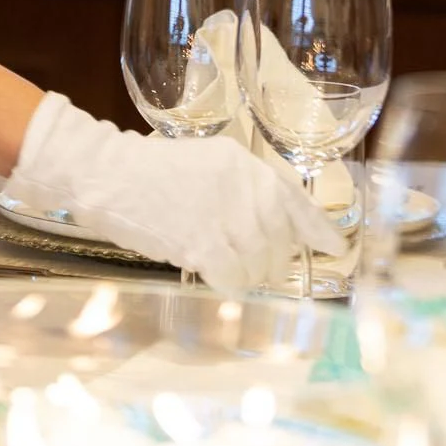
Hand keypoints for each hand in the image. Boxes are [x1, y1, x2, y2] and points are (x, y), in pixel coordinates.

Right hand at [6, 94, 341, 292]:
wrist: (111, 176)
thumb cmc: (157, 168)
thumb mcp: (213, 161)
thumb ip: (248, 186)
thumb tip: (277, 221)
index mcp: (249, 167)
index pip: (299, 204)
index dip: (320, 230)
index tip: (334, 247)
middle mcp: (246, 192)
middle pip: (281, 243)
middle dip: (273, 258)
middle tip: (253, 259)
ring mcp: (226, 220)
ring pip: (261, 266)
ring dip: (251, 273)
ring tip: (228, 264)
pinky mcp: (204, 247)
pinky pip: (234, 279)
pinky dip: (230, 283)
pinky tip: (215, 273)